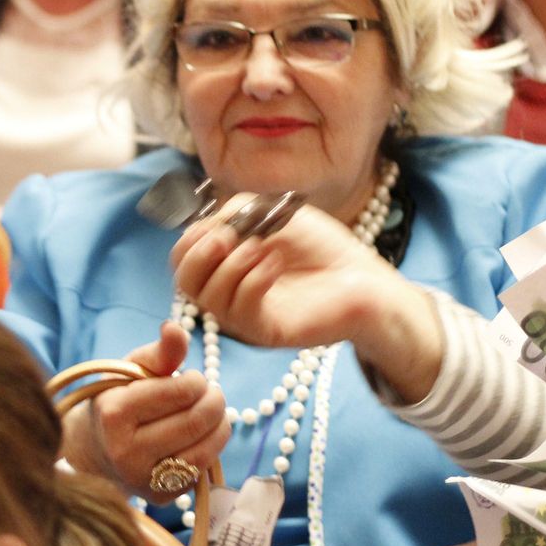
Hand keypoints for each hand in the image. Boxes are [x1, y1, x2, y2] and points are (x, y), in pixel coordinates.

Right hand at [61, 322, 229, 502]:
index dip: (197, 381)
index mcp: (114, 413)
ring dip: (220, 425)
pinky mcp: (159, 498)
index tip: (193, 379)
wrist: (93, 452)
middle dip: (215, 401)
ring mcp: (142, 479)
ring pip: (205, 450)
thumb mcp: (131, 371)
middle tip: (212, 393)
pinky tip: (199, 437)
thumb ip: (159, 352)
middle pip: (196, 421)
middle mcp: (125, 451)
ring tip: (212, 413)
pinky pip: (201, 471)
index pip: (180, 392)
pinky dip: (209, 449)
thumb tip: (176, 328)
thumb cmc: (117, 402)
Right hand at [171, 195, 443, 401]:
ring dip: (232, 264)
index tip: (219, 223)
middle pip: (183, 283)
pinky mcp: (266, 332)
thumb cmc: (320, 246)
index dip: (191, 238)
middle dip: (200, 254)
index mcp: (224, 266)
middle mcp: (228, 294)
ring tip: (264, 248)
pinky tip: (276, 264)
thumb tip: (206, 231)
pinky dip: (253, 279)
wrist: (363, 277)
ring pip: (208, 298)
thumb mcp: (268, 213)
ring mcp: (245, 316)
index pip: (181, 260)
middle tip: (229, 237)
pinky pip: (241, 310)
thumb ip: (232, 214)